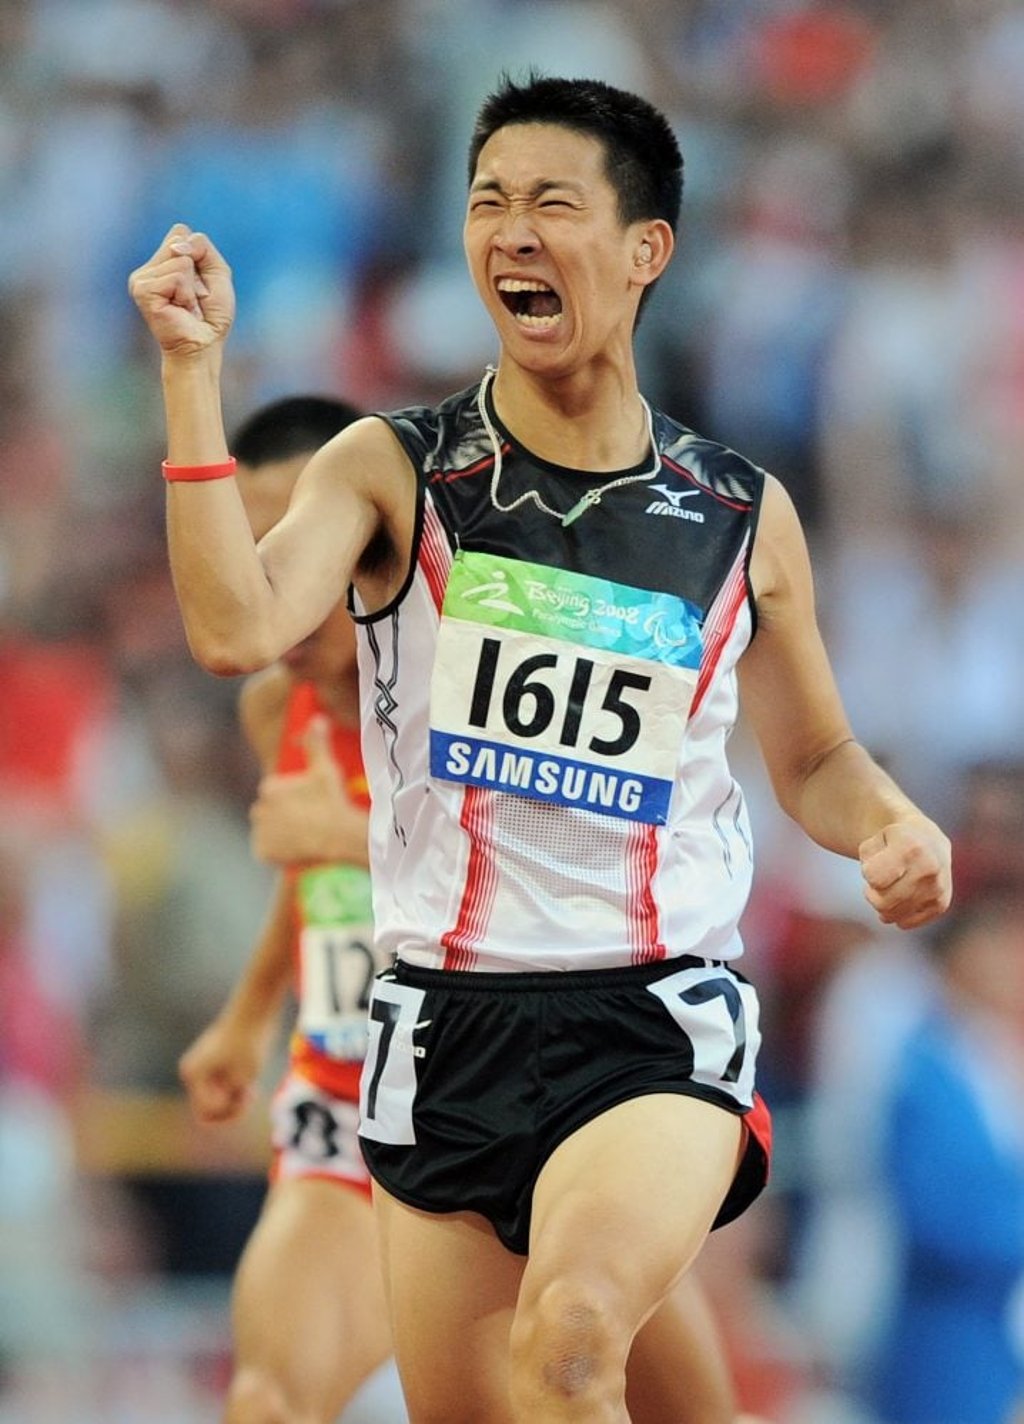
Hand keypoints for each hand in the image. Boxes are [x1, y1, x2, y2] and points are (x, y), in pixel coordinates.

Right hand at [128, 222, 234, 357]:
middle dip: (198, 273)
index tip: (199, 283)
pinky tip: (181, 310)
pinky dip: (187, 295)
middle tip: (194, 297)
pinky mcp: (142, 290)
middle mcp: (149, 267)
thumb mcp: (218, 273)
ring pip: (180, 261)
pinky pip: (176, 277)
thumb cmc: (211, 315)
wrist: (203, 345)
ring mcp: (142, 278)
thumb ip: (203, 247)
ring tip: (187, 306)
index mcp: (162, 260)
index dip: (200, 256)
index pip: (182, 232)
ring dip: (193, 288)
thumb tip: (178, 246)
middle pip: (181, 242)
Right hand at [178, 1013, 269, 1123]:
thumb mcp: (244, 1077)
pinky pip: (220, 1093)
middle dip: (228, 1109)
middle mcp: (192, 1073)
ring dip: (232, 1103)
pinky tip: (249, 1086)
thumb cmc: (250, 1042)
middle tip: (248, 1094)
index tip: (248, 1093)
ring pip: (214, 1103)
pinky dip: (234, 1094)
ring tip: (250, 1089)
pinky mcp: (214, 1068)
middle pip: (206, 1110)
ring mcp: (202, 1071)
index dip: (230, 1109)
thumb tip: (208, 1119)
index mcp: (193, 1074)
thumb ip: (229, 1102)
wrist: (256, 1010)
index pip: (207, 1112)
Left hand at [250, 715, 367, 866]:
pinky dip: (276, 852)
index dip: (291, 798)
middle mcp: (258, 809)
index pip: (274, 792)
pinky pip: (266, 851)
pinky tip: (294, 850)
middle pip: (269, 811)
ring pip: (267, 831)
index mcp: (269, 788)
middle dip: (282, 815)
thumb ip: (317, 743)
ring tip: (303, 836)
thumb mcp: (325, 769)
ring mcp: (260, 833)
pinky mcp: (263, 853)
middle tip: (308, 820)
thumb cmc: (332, 801)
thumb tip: (318, 719)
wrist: (338, 836)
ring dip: (278, 833)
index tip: (309, 804)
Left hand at [859, 818, 952, 929]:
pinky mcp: (941, 904)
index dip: (867, 871)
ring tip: (890, 886)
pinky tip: (900, 898)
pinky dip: (896, 914)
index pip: (874, 879)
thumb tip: (879, 894)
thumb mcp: (873, 840)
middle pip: (882, 903)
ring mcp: (937, 888)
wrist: (927, 840)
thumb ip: (867, 859)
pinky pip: (904, 923)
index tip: (876, 861)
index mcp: (912, 847)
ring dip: (883, 904)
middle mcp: (929, 868)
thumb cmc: (893, 840)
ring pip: (892, 916)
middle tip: (879, 879)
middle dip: (872, 893)